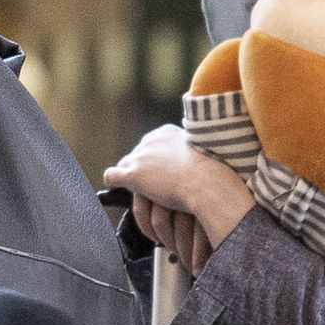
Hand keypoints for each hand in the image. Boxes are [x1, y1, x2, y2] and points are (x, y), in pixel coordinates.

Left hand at [107, 134, 250, 269]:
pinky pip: (112, 176)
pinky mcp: (133, 175)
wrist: (209, 184)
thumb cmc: (212, 174)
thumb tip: (187, 162)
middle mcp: (150, 141)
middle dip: (142, 168)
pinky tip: (114, 189)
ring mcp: (140, 157)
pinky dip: (112, 182)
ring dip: (131, 177)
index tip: (159, 171)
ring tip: (140, 192)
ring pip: (125, 165)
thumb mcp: (202, 153)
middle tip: (152, 185)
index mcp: (166, 133)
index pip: (151, 145)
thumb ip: (189, 152)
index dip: (153, 160)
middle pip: (137, 155)